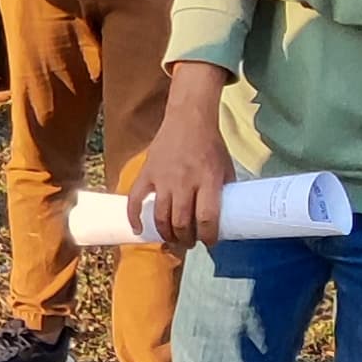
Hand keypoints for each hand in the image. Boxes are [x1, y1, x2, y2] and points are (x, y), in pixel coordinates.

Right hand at [132, 61, 234, 251]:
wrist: (189, 118)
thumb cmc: (211, 145)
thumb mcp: (226, 168)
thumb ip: (223, 192)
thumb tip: (222, 217)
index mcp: (208, 180)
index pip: (207, 219)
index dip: (208, 237)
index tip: (210, 242)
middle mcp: (185, 182)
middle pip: (181, 223)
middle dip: (187, 240)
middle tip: (190, 242)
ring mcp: (163, 178)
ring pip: (161, 217)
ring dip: (167, 234)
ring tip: (173, 238)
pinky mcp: (147, 173)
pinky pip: (136, 199)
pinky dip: (135, 217)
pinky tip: (139, 229)